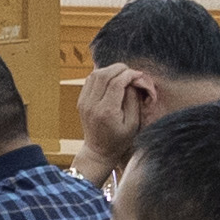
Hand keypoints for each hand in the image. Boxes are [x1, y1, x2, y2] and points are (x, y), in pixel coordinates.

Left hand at [73, 60, 151, 177]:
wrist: (99, 150)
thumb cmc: (120, 139)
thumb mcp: (133, 123)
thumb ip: (133, 100)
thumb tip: (132, 80)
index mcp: (106, 112)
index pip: (116, 83)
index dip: (129, 74)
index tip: (138, 74)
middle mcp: (92, 105)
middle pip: (104, 75)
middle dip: (119, 68)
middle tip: (130, 71)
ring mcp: (84, 102)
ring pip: (95, 75)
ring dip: (109, 70)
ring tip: (122, 74)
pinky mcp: (81, 101)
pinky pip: (89, 80)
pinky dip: (101, 75)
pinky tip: (111, 79)